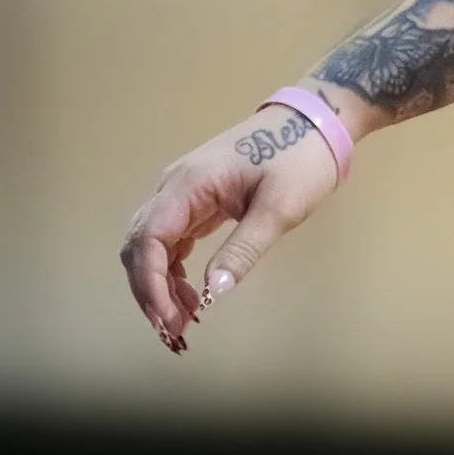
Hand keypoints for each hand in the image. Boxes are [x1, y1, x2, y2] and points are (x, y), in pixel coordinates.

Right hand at [120, 98, 356, 352]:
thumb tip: (213, 292)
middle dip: (149, 290)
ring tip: (184, 320)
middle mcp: (174, 188)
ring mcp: (183, 194)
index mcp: (187, 185)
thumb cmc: (299, 161)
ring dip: (159, 284)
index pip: (147, 239)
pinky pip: (171, 240)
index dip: (151, 283)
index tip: (169, 318)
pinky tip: (191, 296)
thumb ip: (243, 251)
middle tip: (174, 330)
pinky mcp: (197, 201)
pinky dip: (173, 271)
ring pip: (151, 245)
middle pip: (139, 244)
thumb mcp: (277, 210)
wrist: (314, 124)